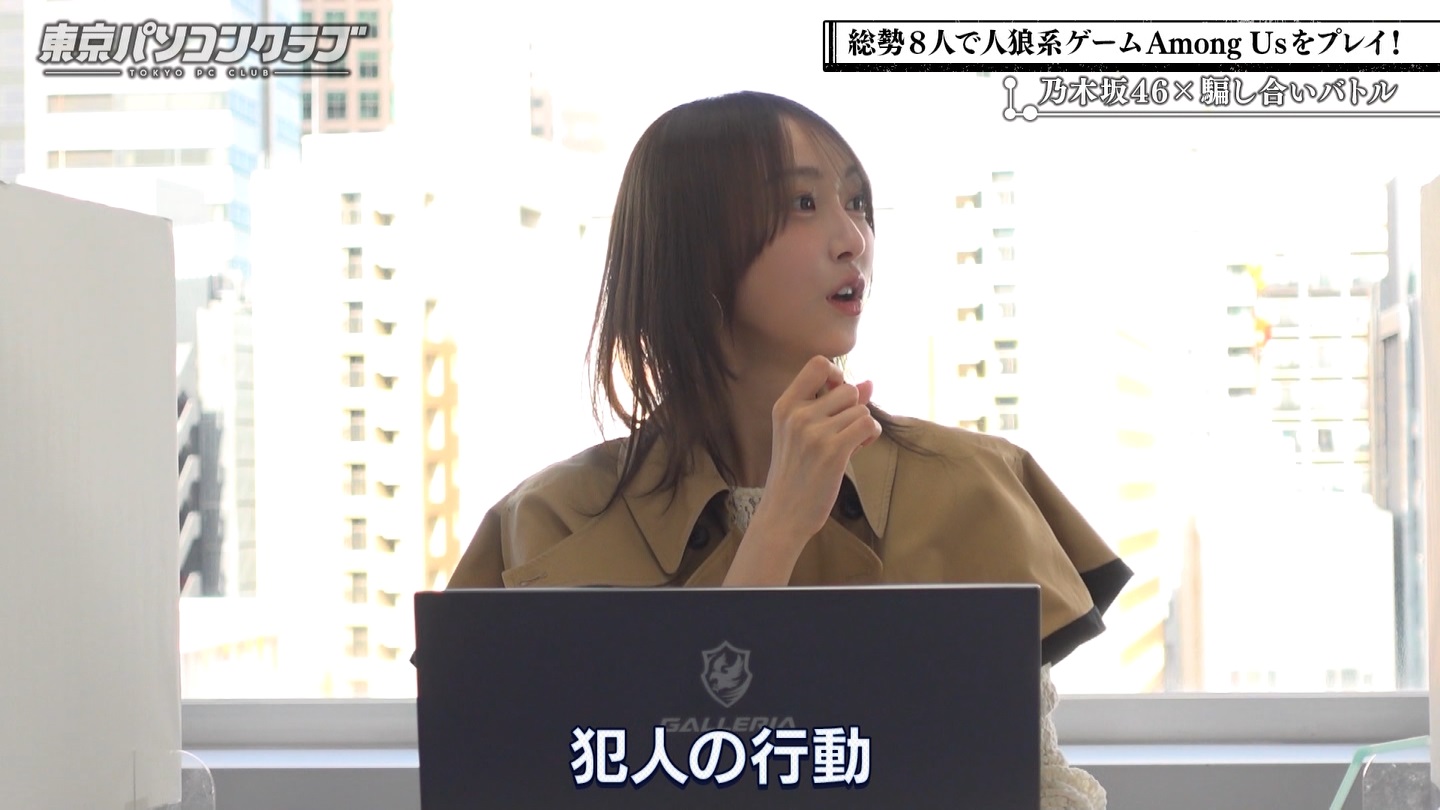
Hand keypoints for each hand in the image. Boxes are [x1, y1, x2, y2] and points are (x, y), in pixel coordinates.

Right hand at [758, 356, 882, 541]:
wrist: (784, 514)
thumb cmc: (795, 473)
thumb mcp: (802, 433)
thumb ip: (832, 405)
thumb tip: (869, 383)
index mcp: (784, 406)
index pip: (817, 364)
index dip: (836, 374)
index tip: (837, 394)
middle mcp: (798, 415)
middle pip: (847, 389)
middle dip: (853, 409)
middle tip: (843, 432)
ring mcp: (815, 433)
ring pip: (861, 409)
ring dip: (863, 426)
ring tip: (848, 445)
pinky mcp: (833, 451)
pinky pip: (868, 425)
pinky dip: (870, 435)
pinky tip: (858, 448)